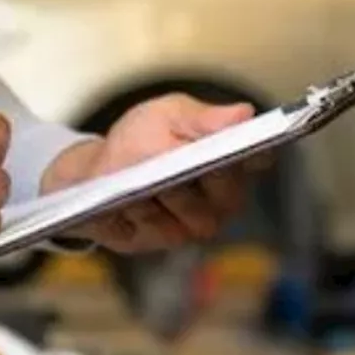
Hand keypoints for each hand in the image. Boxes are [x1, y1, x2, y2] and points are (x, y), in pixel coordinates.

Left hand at [43, 94, 269, 253]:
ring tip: (143, 179)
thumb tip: (244, 113)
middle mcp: (224, 198)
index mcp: (233, 159)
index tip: (234, 147)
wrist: (97, 171)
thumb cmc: (140, 139)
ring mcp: (198, 223)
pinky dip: (140, 211)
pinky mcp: (168, 240)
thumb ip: (201, 118)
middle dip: (201, 174)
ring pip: (192, 212)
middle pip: (226, 192)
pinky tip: (125, 200)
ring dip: (164, 193)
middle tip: (179, 159)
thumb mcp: (166, 115)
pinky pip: (159, 227)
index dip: (251, 154)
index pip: (257, 159)